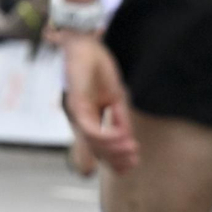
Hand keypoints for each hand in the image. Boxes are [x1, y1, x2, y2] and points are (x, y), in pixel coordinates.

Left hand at [63, 34, 138, 173]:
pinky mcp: (76, 105)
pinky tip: (122, 136)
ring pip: (93, 141)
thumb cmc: (98, 70)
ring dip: (114, 148)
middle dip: (116, 158)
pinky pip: (90, 127)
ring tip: (132, 149)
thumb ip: (119, 119)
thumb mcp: (115, 98)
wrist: (87, 47)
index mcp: (90, 118)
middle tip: (135, 160)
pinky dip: (106, 135)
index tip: (134, 163)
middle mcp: (81, 119)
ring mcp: (77, 113)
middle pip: (96, 149)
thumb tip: (127, 140)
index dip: (116, 158)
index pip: (100, 146)